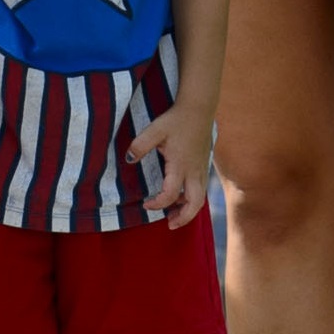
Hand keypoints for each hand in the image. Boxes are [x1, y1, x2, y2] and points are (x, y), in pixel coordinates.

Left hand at [128, 106, 211, 228]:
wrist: (199, 109)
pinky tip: (181, 197)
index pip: (170, 194)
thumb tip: (129, 159)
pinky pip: (201, 189)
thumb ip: (140, 145)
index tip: (145, 204)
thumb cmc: (176, 120)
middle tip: (169, 224)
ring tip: (174, 215)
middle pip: (195, 204)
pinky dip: (192, 199)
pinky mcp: (204, 166)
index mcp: (181, 165)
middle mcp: (194, 171)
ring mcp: (202, 169)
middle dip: (183, 218)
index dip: (157, 204)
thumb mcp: (155, 129)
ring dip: (188, 210)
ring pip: (200, 198)